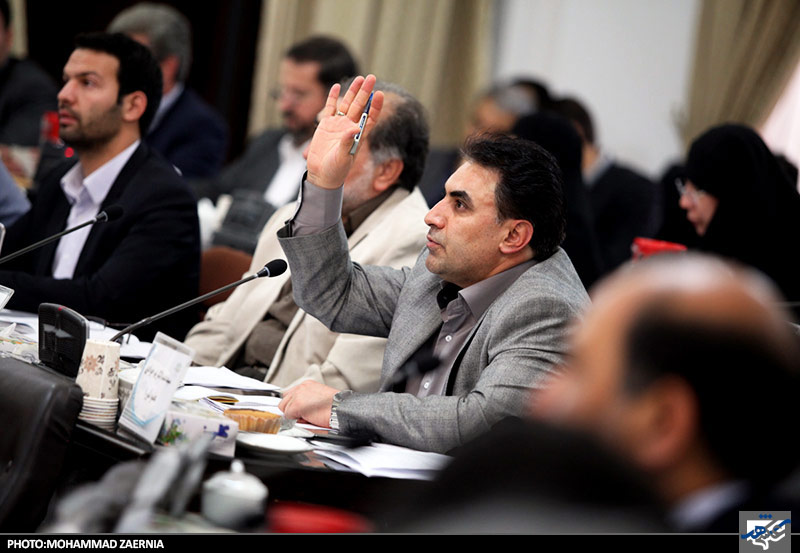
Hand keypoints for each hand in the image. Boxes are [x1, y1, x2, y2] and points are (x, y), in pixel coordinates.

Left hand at [278, 380, 340, 427]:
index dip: (293, 406)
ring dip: (293, 416)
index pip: (290, 395)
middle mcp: (301, 387)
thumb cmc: (335, 407)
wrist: (341, 410)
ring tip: (308, 418)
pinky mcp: (297, 404)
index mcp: (308, 385)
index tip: (296, 412)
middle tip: (303, 417)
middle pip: (284, 401)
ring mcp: (298, 395)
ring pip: (284, 409)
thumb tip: (296, 411)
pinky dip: (295, 421)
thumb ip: (306, 401)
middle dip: (291, 411)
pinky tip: (308, 419)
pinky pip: (288, 416)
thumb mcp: (319, 400)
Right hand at [305, 74, 383, 189]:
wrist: (322, 175)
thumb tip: (355, 127)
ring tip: (359, 78)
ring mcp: (338, 126)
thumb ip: (347, 142)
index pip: (371, 118)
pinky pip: (330, 109)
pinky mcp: (325, 126)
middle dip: (366, 92)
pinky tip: (336, 86)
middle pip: (360, 106)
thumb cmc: (336, 170)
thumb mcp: (343, 157)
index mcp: (358, 136)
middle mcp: (350, 128)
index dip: (375, 106)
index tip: (379, 94)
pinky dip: (332, 97)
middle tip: (372, 77)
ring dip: (353, 92)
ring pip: (347, 105)